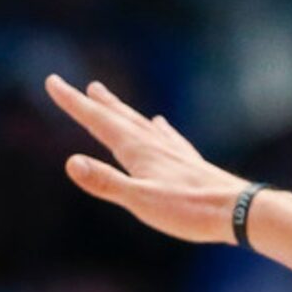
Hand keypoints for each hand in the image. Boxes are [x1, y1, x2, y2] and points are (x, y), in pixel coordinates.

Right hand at [45, 75, 248, 243]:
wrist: (238, 209)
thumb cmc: (189, 209)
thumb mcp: (140, 201)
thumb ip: (106, 182)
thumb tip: (71, 161)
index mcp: (139, 151)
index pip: (98, 121)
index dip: (73, 103)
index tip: (53, 81)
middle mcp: (155, 145)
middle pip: (119, 117)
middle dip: (95, 102)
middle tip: (80, 85)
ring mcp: (173, 152)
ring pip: (140, 124)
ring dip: (121, 110)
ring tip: (106, 96)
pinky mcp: (189, 162)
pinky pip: (167, 136)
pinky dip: (157, 126)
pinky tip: (160, 123)